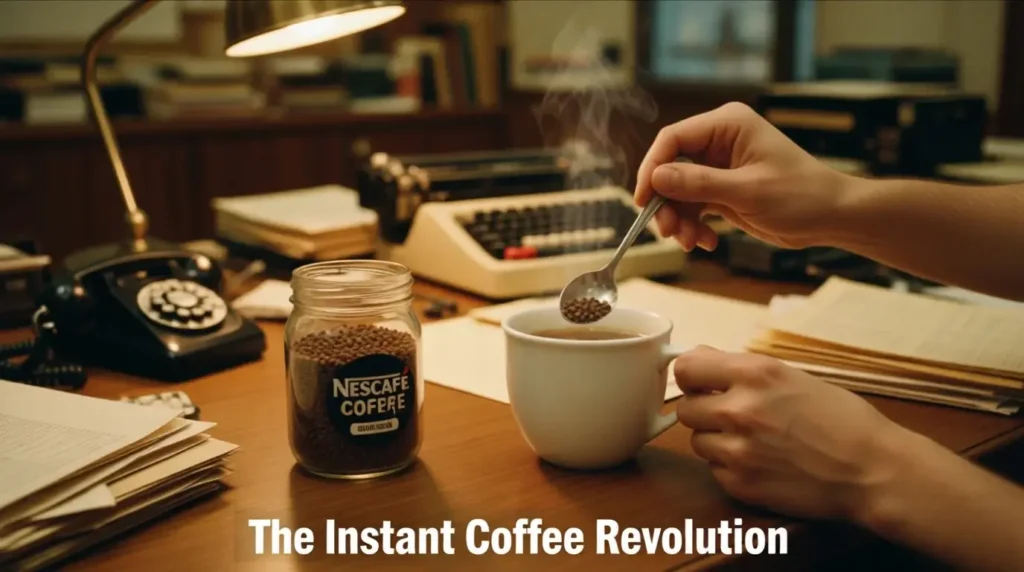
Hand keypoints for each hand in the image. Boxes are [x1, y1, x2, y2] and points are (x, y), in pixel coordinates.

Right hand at [634, 102, 855, 250]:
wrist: (832, 217)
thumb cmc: (801, 196)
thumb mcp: (747, 191)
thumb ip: (699, 184)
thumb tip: (657, 178)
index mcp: (727, 125)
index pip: (673, 139)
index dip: (652, 168)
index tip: (644, 201)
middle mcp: (719, 141)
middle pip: (670, 167)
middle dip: (667, 203)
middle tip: (668, 232)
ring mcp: (719, 166)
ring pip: (678, 191)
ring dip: (679, 220)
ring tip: (691, 243)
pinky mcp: (722, 189)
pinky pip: (693, 206)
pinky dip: (694, 226)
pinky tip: (707, 242)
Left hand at [673, 346, 905, 520]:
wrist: (874, 471)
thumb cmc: (842, 419)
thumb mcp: (793, 376)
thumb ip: (743, 370)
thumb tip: (698, 359)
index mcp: (755, 374)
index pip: (686, 367)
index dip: (691, 376)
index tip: (700, 382)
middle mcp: (739, 409)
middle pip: (685, 408)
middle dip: (704, 410)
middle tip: (731, 415)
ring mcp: (737, 450)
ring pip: (697, 441)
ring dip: (716, 440)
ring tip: (752, 441)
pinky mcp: (740, 484)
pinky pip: (715, 469)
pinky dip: (730, 467)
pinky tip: (761, 463)